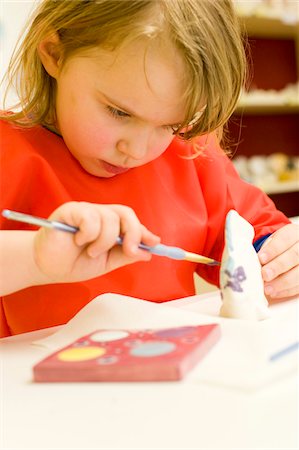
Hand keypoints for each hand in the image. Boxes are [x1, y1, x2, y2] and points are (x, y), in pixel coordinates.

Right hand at [33, 201, 159, 282]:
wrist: (48, 267)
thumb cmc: (75, 262)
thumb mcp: (107, 262)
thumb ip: (125, 255)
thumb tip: (148, 252)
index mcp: (110, 225)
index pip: (132, 221)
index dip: (144, 231)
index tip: (155, 244)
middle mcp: (100, 214)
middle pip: (126, 213)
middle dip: (133, 233)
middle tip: (129, 251)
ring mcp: (85, 210)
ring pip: (109, 218)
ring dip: (104, 241)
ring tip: (91, 251)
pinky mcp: (70, 210)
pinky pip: (90, 218)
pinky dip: (88, 234)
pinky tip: (78, 241)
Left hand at [258, 223, 298, 301]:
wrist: (291, 251)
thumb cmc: (278, 248)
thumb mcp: (272, 242)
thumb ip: (265, 250)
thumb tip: (250, 262)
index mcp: (294, 233)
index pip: (285, 239)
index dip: (273, 249)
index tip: (261, 258)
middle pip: (294, 256)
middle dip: (278, 266)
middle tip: (265, 275)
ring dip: (283, 282)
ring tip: (268, 289)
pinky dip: (287, 290)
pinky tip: (275, 293)